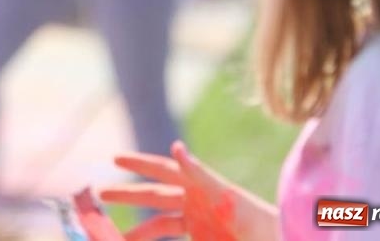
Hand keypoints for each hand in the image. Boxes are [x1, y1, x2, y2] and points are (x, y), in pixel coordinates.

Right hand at [100, 142, 278, 240]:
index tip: (122, 158)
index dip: (148, 164)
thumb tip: (177, 148)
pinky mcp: (199, 231)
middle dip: (129, 193)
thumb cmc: (262, 226)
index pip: (176, 170)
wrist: (279, 238)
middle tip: (100, 193)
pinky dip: (150, 236)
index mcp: (208, 188)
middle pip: (157, 193)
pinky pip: (169, 231)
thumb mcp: (235, 205)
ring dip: (136, 225)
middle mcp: (199, 198)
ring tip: (110, 232)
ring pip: (159, 218)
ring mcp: (198, 216)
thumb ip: (202, 177)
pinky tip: (132, 240)